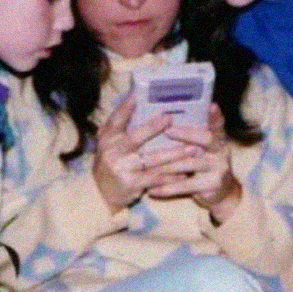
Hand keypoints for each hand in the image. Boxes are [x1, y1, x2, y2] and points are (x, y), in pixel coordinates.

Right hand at [92, 92, 190, 213]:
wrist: (100, 194)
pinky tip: (185, 173)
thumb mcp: (107, 143)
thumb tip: (133, 100)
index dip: (124, 109)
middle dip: (153, 128)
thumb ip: (117, 125)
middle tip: (170, 119)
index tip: (136, 97)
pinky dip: (171, 176)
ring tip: (192, 149)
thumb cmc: (110, 163)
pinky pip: (155, 178)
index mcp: (108, 138)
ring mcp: (123, 168)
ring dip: (174, 154)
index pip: (116, 120)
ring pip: (152, 159)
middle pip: (136, 138)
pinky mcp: (132, 183)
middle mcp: (114, 151)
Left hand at [146, 104, 241, 223]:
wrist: (223, 194)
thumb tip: (164, 120)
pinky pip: (185, 186)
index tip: (211, 105)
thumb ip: (192, 137)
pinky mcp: (211, 186)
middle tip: (167, 130)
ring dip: (168, 164)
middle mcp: (221, 152)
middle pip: (205, 139)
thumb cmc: (205, 164)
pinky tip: (152, 190)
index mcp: (219, 140)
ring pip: (190, 164)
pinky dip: (167, 188)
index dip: (215, 116)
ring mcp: (218, 170)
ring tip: (149, 163)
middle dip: (186, 134)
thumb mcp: (204, 149)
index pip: (217, 125)